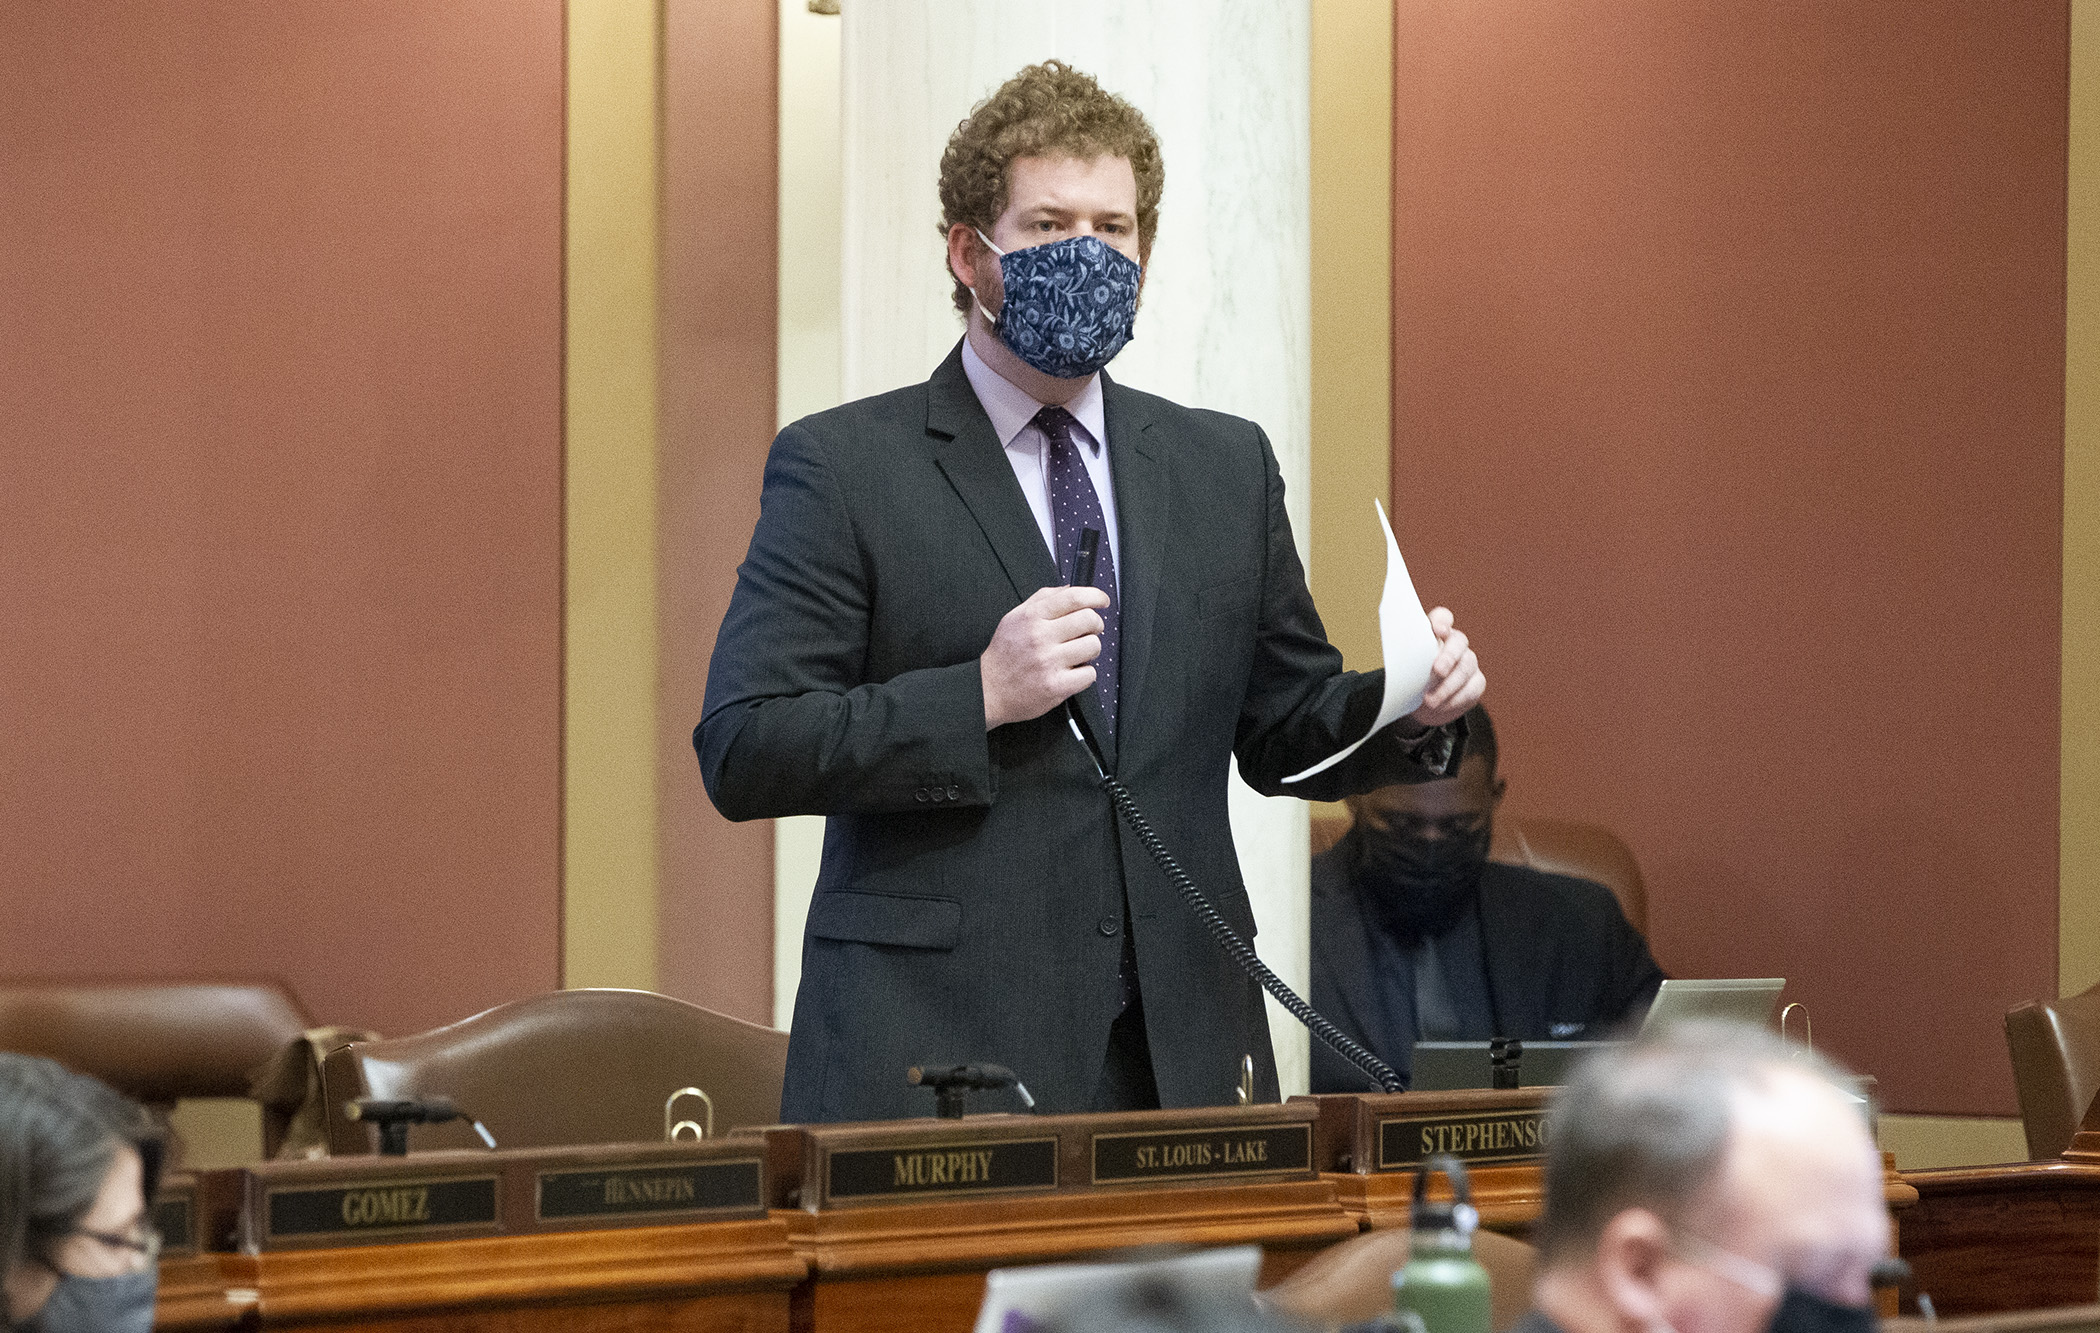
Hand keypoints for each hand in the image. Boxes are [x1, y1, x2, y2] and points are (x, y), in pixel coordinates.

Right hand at [981, 585, 1111, 728]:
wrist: (988, 690)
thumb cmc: (1004, 654)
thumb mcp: (1015, 618)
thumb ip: (1042, 599)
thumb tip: (1070, 588)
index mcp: (1032, 617)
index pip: (1073, 597)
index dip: (1095, 596)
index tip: (1102, 601)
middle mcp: (1040, 637)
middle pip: (1090, 620)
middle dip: (1095, 625)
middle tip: (1087, 632)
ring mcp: (1048, 662)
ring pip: (1093, 646)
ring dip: (1089, 650)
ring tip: (1075, 655)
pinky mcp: (1056, 686)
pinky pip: (1090, 674)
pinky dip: (1085, 674)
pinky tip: (1071, 672)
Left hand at [1410, 606, 1484, 727]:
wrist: (1422, 706)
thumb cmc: (1409, 680)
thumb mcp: (1402, 669)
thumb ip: (1402, 660)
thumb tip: (1392, 665)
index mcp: (1434, 634)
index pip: (1442, 618)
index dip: (1442, 621)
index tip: (1437, 630)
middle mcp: (1455, 644)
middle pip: (1459, 642)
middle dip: (1448, 656)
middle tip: (1437, 670)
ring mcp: (1468, 662)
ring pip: (1466, 667)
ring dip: (1448, 686)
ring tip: (1429, 700)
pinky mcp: (1476, 682)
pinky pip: (1471, 688)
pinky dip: (1455, 699)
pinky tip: (1440, 706)